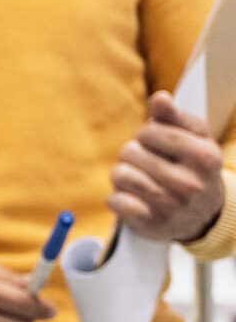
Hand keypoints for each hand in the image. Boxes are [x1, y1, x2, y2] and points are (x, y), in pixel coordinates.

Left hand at [113, 91, 227, 243]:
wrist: (205, 214)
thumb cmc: (194, 166)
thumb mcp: (194, 138)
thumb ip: (174, 116)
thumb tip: (159, 97)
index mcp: (204, 156)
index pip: (149, 132)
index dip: (146, 134)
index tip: (156, 143)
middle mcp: (190, 183)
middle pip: (130, 152)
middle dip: (133, 154)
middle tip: (147, 163)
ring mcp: (171, 206)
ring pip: (120, 175)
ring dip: (121, 174)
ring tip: (136, 178)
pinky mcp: (152, 224)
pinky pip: (116, 202)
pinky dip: (117, 198)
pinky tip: (131, 198)